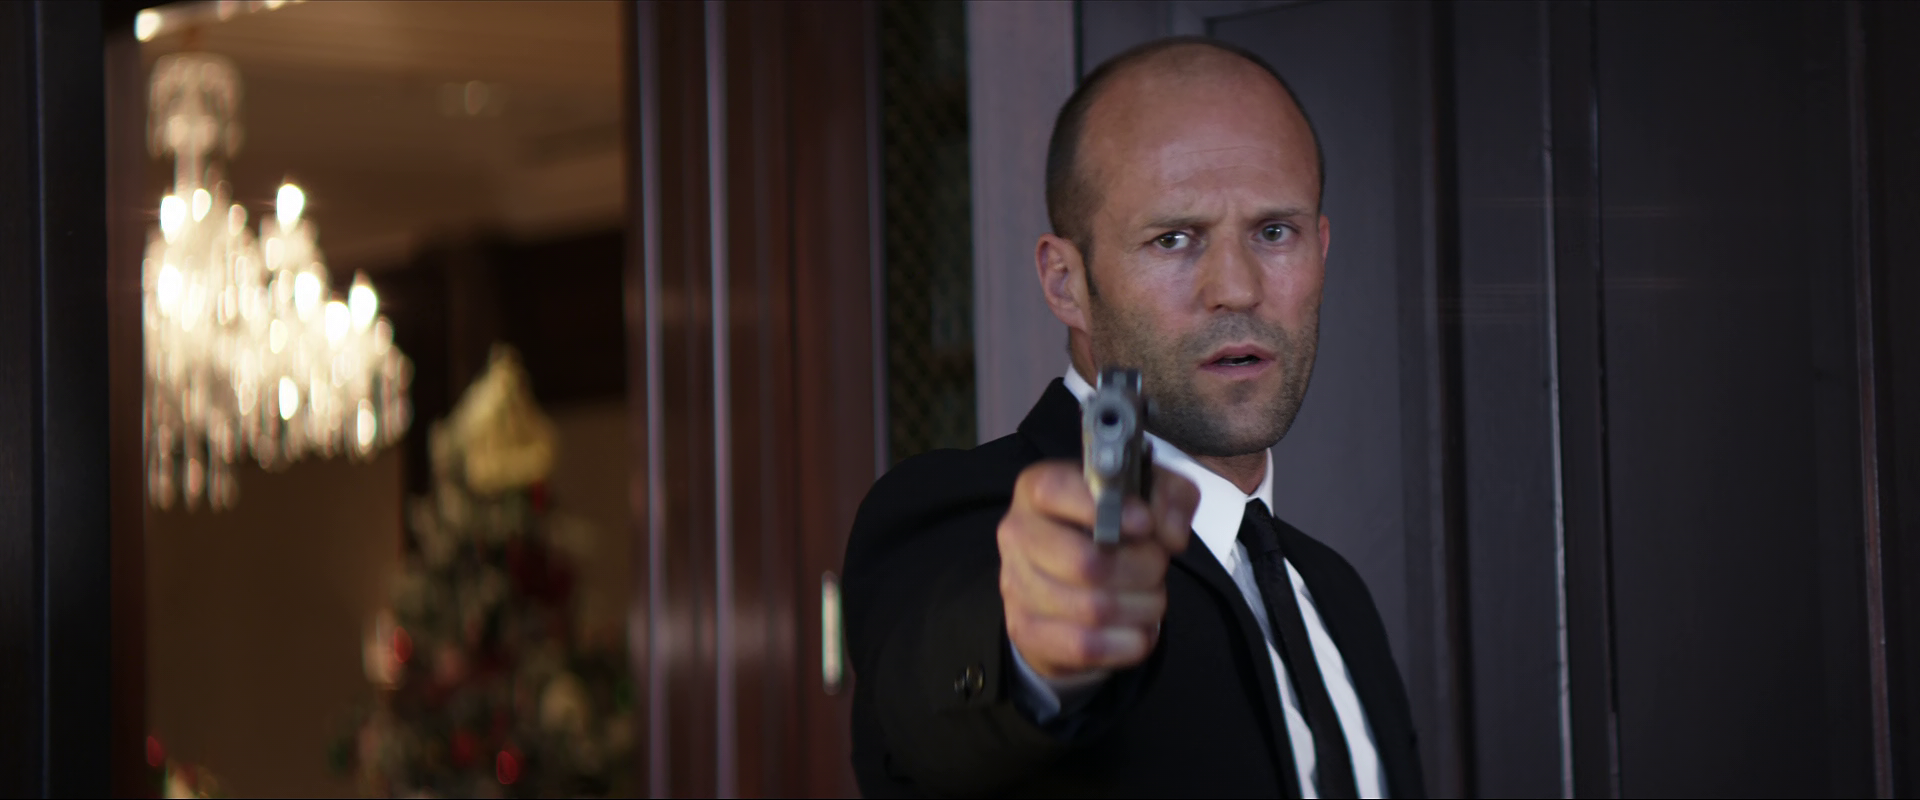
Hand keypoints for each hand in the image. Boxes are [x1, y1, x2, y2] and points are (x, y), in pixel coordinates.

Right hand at [998, 461, 1198, 680]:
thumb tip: (1168, 533)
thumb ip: (1169, 497)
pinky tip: (1136, 627)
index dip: (1107, 509)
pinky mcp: (1026, 630)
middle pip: (1085, 562)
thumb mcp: (1148, 495)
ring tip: (1150, 597)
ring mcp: (1016, 585)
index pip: (1056, 491)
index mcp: (1037, 489)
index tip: (1145, 524)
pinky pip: (1087, 646)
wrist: (1072, 582)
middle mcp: (1018, 534)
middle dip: (1141, 569)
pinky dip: (1127, 641)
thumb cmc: (1111, 529)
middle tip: (1157, 567)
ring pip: (1093, 609)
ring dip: (1141, 606)